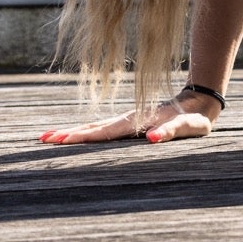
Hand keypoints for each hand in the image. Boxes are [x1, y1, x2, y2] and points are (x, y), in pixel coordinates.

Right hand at [40, 91, 220, 145]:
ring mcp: (129, 120)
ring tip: (50, 137)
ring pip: (96, 127)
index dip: (84, 137)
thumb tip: (152, 138)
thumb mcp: (188, 126)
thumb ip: (171, 131)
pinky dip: (86, 131)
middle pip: (94, 128)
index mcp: (138, 122)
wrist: (200, 100)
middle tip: (42, 139)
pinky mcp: (131, 123)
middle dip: (69, 134)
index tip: (61, 141)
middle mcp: (129, 120)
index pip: (106, 132)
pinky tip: (76, 136)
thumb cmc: (195, 118)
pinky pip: (103, 128)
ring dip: (73, 132)